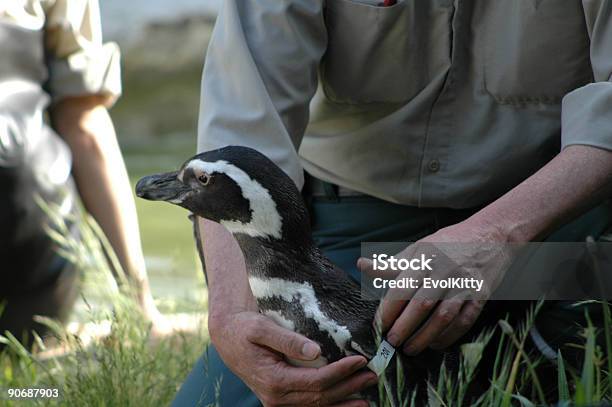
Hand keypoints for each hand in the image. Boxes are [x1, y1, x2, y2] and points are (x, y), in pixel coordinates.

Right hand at [209, 311, 376, 406]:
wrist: (226, 337)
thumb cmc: (244, 328)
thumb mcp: (262, 328)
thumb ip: (288, 340)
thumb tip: (315, 351)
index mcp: (274, 380)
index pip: (316, 381)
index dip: (341, 372)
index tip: (360, 360)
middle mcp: (276, 397)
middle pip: (321, 397)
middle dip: (349, 387)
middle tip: (372, 375)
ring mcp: (278, 401)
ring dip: (343, 402)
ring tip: (367, 397)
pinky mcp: (280, 399)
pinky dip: (330, 406)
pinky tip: (346, 403)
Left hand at [358, 218, 514, 354]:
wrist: (491, 235)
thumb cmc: (449, 243)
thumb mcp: (419, 248)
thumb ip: (392, 264)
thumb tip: (362, 265)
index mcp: (425, 258)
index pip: (402, 288)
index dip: (388, 310)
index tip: (379, 325)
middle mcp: (444, 271)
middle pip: (421, 305)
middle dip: (404, 327)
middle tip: (391, 342)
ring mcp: (464, 283)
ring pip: (443, 316)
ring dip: (425, 336)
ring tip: (410, 349)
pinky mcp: (481, 294)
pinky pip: (464, 320)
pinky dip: (449, 336)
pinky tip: (436, 344)